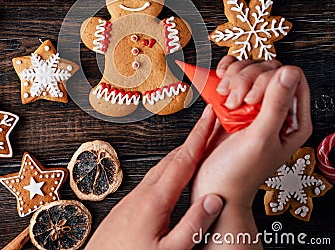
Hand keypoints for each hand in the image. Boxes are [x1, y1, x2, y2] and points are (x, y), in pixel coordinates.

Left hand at [85, 112, 223, 249]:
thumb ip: (193, 225)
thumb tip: (214, 199)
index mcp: (156, 199)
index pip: (184, 160)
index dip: (199, 136)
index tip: (209, 117)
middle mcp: (143, 192)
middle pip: (172, 158)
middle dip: (192, 139)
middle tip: (207, 126)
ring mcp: (133, 197)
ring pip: (161, 167)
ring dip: (180, 154)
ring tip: (195, 148)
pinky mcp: (128, 205)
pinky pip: (152, 177)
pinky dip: (167, 168)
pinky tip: (171, 176)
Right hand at [191, 56, 312, 208]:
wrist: (213, 183)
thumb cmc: (239, 171)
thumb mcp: (260, 139)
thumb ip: (276, 105)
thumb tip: (288, 72)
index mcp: (293, 119)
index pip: (291, 77)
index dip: (268, 81)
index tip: (250, 101)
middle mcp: (276, 108)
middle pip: (267, 69)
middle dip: (246, 79)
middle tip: (234, 102)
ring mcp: (254, 103)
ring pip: (249, 67)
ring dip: (233, 77)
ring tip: (225, 99)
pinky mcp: (235, 101)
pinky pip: (233, 72)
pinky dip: (224, 72)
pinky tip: (219, 84)